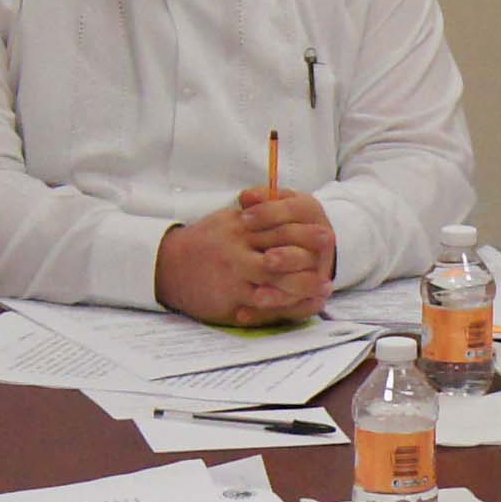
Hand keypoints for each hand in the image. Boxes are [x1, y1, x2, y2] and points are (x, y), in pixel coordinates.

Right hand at [154, 188, 334, 326]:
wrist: (167, 266)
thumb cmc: (202, 242)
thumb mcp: (225, 219)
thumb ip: (251, 212)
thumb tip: (275, 197)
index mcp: (238, 227)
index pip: (278, 226)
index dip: (305, 230)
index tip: (325, 233)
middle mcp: (237, 250)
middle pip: (282, 251)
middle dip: (310, 255)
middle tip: (333, 261)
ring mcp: (234, 275)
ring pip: (276, 279)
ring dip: (303, 284)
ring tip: (325, 286)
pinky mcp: (230, 298)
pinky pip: (263, 304)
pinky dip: (286, 305)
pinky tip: (303, 304)